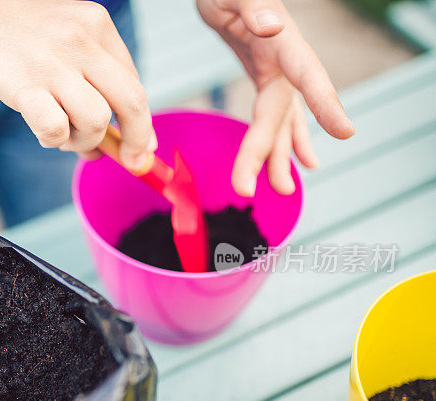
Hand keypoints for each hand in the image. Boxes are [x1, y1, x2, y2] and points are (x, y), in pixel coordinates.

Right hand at [0, 0, 155, 168]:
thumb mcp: (56, 38)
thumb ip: (87, 79)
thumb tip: (113, 137)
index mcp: (93, 22)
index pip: (134, 80)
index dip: (143, 120)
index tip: (142, 144)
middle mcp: (79, 38)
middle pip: (131, 102)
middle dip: (136, 141)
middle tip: (131, 162)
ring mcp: (51, 61)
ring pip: (97, 120)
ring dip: (83, 141)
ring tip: (63, 136)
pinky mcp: (22, 84)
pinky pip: (56, 130)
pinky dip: (53, 140)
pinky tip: (40, 131)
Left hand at [197, 0, 354, 195]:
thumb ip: (255, 5)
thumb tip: (274, 26)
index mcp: (283, 40)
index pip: (307, 75)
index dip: (325, 104)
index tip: (346, 132)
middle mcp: (287, 59)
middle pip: (279, 113)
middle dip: (267, 153)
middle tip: (247, 189)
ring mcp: (278, 70)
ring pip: (281, 121)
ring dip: (279, 156)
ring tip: (283, 189)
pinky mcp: (265, 75)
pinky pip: (275, 114)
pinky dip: (282, 139)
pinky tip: (295, 162)